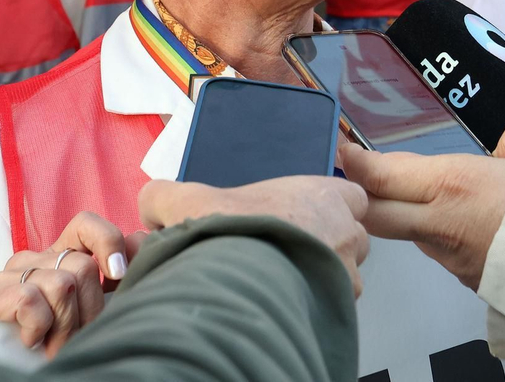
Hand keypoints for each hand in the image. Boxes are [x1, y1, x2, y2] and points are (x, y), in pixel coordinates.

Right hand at [0, 211, 138, 355]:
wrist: (21, 373)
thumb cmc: (68, 343)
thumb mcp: (99, 306)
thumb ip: (118, 272)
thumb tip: (139, 239)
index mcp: (59, 257)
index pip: (85, 224)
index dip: (107, 242)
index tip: (119, 276)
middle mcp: (33, 260)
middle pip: (81, 265)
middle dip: (89, 310)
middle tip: (80, 336)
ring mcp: (7, 277)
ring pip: (61, 285)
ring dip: (65, 327)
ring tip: (57, 346)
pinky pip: (29, 300)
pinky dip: (38, 327)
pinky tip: (33, 341)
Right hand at [139, 175, 370, 295]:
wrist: (239, 280)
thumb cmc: (227, 232)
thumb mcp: (183, 201)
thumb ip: (165, 197)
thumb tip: (151, 207)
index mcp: (321, 195)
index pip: (351, 195)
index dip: (333, 207)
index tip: (308, 217)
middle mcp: (344, 231)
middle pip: (353, 238)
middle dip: (329, 246)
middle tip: (290, 254)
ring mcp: (345, 274)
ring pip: (347, 276)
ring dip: (323, 278)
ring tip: (286, 284)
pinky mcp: (337, 308)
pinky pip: (334, 306)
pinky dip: (314, 305)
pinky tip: (285, 305)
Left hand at [338, 122, 504, 290]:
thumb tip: (502, 152)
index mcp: (453, 185)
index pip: (383, 176)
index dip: (356, 164)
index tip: (343, 152)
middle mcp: (443, 227)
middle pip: (378, 216)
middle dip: (361, 198)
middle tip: (355, 181)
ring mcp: (457, 262)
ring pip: (417, 236)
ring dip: (415, 218)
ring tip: (440, 200)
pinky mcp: (475, 285)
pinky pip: (449, 253)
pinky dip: (450, 238)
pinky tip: (478, 227)